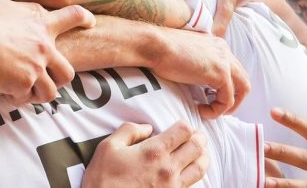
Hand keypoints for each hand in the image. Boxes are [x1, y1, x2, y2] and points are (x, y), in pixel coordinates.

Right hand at [0, 0, 94, 103]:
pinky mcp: (23, 84)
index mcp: (41, 23)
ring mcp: (36, 67)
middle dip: (59, 79)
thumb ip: (24, 13)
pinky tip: (5, 92)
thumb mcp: (6, 7)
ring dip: (38, 94)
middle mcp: (44, 46)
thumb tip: (28, 17)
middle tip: (46, 80)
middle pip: (68, 72)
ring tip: (24, 91)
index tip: (90, 23)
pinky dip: (16, 98)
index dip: (84, 19)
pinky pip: (25, 99)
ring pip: (51, 92)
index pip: (73, 16)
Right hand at [82, 120, 209, 187]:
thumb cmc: (104, 177)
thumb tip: (147, 128)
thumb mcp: (109, 146)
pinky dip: (196, 173)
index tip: (180, 125)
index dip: (185, 124)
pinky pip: (193, 183)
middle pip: (196, 147)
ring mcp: (172, 185)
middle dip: (199, 137)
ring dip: (203, 155)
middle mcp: (168, 168)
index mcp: (154, 151)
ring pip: (200, 167)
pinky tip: (191, 169)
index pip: (183, 131)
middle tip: (196, 134)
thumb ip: (129, 130)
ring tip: (200, 150)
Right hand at [149, 26, 249, 117]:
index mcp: (215, 44)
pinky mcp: (220, 74)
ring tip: (211, 111)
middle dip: (234, 96)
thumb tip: (193, 77)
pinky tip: (201, 110)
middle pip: (242, 78)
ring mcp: (224, 61)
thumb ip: (195, 62)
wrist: (153, 45)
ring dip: (229, 104)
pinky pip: (228, 99)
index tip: (208, 95)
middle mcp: (224, 50)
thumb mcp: (183, 53)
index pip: (231, 67)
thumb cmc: (159, 50)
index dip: (224, 85)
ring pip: (242, 89)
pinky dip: (217, 110)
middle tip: (216, 106)